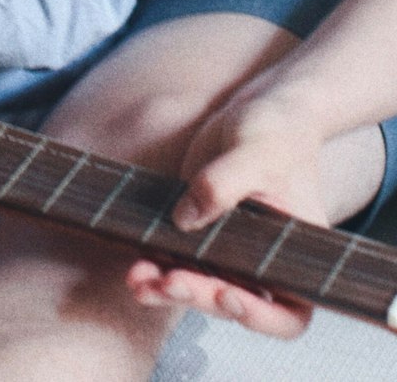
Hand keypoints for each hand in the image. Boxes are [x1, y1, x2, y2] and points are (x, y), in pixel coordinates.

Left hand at [127, 90, 323, 336]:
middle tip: (169, 281)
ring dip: (167, 288)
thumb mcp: (254, 152)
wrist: (259, 111)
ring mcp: (229, 250)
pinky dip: (157, 267)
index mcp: (294, 255)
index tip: (226, 295)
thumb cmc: (274, 131)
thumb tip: (185, 217)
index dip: (259, 318)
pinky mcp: (200, 230)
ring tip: (137, 280)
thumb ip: (223, 184)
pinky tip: (135, 266)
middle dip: (198, 297)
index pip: (289, 314)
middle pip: (233, 304)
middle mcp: (263, 262)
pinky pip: (179, 261)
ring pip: (201, 288)